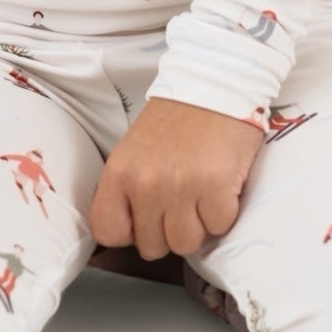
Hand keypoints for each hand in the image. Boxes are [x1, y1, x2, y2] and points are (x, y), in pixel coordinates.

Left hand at [89, 97, 264, 259]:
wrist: (215, 85)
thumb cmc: (176, 120)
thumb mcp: (135, 151)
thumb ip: (128, 189)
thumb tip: (132, 232)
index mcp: (119, 173)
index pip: (107, 232)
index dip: (129, 233)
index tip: (144, 221)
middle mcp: (145, 184)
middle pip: (152, 246)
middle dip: (169, 230)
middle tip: (182, 200)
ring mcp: (181, 188)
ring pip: (186, 244)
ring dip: (198, 225)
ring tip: (202, 193)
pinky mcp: (216, 188)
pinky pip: (219, 227)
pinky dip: (224, 213)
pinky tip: (221, 187)